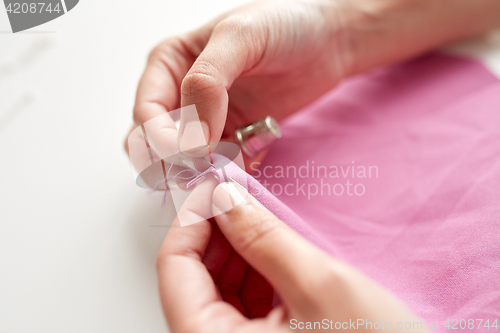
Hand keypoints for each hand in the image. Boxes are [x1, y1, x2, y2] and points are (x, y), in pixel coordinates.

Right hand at [126, 0, 499, 159]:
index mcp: (174, 60)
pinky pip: (218, 159)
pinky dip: (228, 167)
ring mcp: (209, 112)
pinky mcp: (235, 129)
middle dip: (174, 156)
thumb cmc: (291, 22)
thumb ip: (208, 77)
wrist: (335, 35)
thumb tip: (187, 119)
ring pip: (185, 153)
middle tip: (205, 167)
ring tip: (231, 163)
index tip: (187, 149)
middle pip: (156, 134)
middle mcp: (186, 86)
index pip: (146, 104)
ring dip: (202, 166)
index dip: (158, 131)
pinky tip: (249, 158)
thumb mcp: (244, 36)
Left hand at [156, 180, 425, 331]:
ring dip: (235, 247)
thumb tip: (225, 197)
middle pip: (191, 277)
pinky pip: (239, 301)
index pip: (174, 268)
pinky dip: (252, 270)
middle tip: (239, 193)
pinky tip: (272, 248)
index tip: (213, 185)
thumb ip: (264, 238)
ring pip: (215, 287)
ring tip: (258, 216)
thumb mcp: (318, 287)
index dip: (192, 219)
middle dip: (216, 229)